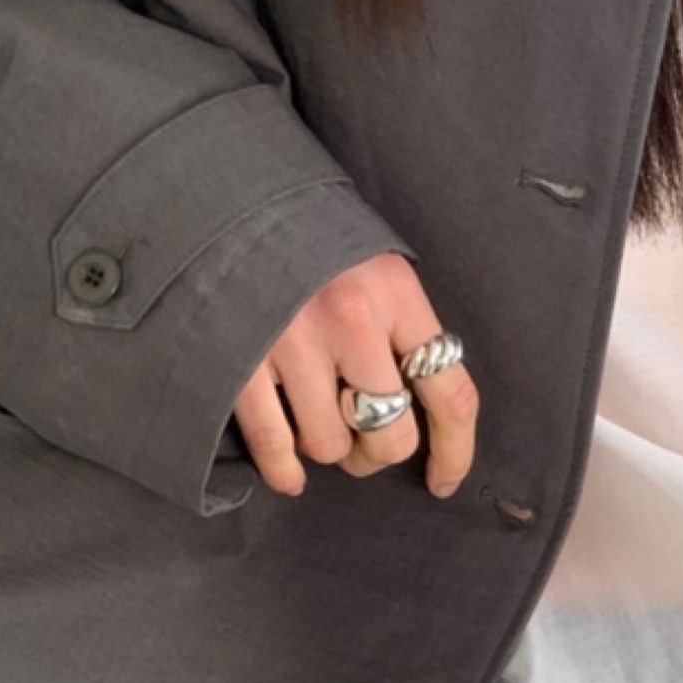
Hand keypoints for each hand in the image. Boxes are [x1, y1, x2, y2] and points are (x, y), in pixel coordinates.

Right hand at [233, 251, 477, 499]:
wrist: (229, 201)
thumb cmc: (313, 243)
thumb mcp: (377, 267)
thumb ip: (403, 330)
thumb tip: (423, 410)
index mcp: (397, 294)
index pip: (450, 395)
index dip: (454, 452)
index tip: (443, 481)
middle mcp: (351, 319)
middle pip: (390, 436)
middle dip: (378, 453)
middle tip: (363, 441)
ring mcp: (292, 341)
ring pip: (330, 445)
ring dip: (328, 449)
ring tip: (317, 424)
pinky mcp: (241, 359)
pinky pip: (274, 444)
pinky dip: (285, 471)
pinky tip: (290, 474)